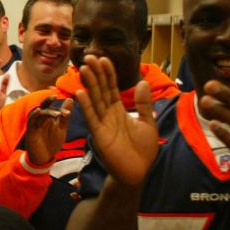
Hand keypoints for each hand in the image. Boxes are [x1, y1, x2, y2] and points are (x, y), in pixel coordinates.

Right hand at [25, 96, 73, 166]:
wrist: (44, 158)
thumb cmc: (51, 143)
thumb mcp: (61, 129)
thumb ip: (65, 116)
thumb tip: (70, 100)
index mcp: (48, 118)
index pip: (53, 107)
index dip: (61, 107)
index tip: (69, 109)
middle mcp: (41, 119)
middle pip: (43, 106)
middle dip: (48, 100)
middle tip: (55, 96)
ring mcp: (35, 124)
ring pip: (39, 113)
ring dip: (47, 111)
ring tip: (57, 114)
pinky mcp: (30, 130)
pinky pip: (31, 120)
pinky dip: (34, 115)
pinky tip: (38, 111)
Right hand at [73, 55, 157, 186]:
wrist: (139, 173)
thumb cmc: (143, 150)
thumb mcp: (148, 122)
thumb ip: (144, 103)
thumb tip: (142, 82)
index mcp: (119, 110)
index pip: (111, 87)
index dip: (107, 73)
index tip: (103, 58)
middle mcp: (108, 114)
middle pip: (100, 90)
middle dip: (95, 73)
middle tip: (88, 56)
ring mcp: (102, 124)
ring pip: (94, 100)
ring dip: (89, 84)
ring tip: (83, 68)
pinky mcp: (99, 135)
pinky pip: (92, 118)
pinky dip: (86, 106)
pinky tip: (81, 92)